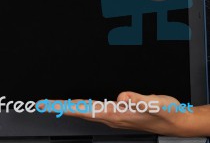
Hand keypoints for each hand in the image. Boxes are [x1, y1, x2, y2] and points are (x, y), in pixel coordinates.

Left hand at [50, 92, 192, 136]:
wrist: (176, 122)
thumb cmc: (166, 113)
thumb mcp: (155, 103)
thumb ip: (138, 99)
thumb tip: (121, 97)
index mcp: (117, 114)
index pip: (85, 110)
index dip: (66, 107)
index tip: (50, 105)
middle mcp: (113, 117)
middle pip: (81, 112)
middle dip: (61, 108)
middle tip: (44, 104)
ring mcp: (115, 117)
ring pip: (86, 112)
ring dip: (70, 108)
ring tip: (56, 104)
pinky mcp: (119, 113)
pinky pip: (95, 110)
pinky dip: (82, 107)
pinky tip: (80, 105)